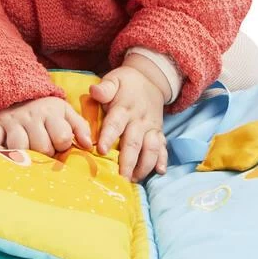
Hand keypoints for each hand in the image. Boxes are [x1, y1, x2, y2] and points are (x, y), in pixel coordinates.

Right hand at [0, 96, 92, 156]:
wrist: (18, 95)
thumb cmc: (46, 111)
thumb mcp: (66, 113)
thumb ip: (80, 128)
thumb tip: (89, 146)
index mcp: (51, 112)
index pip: (62, 136)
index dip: (63, 146)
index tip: (60, 147)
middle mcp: (31, 116)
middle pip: (41, 146)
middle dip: (45, 155)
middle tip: (43, 154)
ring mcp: (12, 121)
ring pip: (19, 146)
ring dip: (24, 157)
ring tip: (28, 159)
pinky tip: (2, 157)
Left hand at [89, 63, 167, 181]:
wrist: (151, 79)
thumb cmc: (126, 83)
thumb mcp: (115, 79)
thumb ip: (105, 87)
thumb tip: (94, 91)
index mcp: (124, 108)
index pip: (115, 123)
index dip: (109, 136)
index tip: (102, 150)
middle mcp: (139, 120)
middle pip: (134, 142)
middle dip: (127, 161)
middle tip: (120, 178)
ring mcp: (151, 128)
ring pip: (150, 148)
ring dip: (144, 165)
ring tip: (134, 179)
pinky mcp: (159, 133)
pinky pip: (163, 148)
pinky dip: (163, 160)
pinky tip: (159, 172)